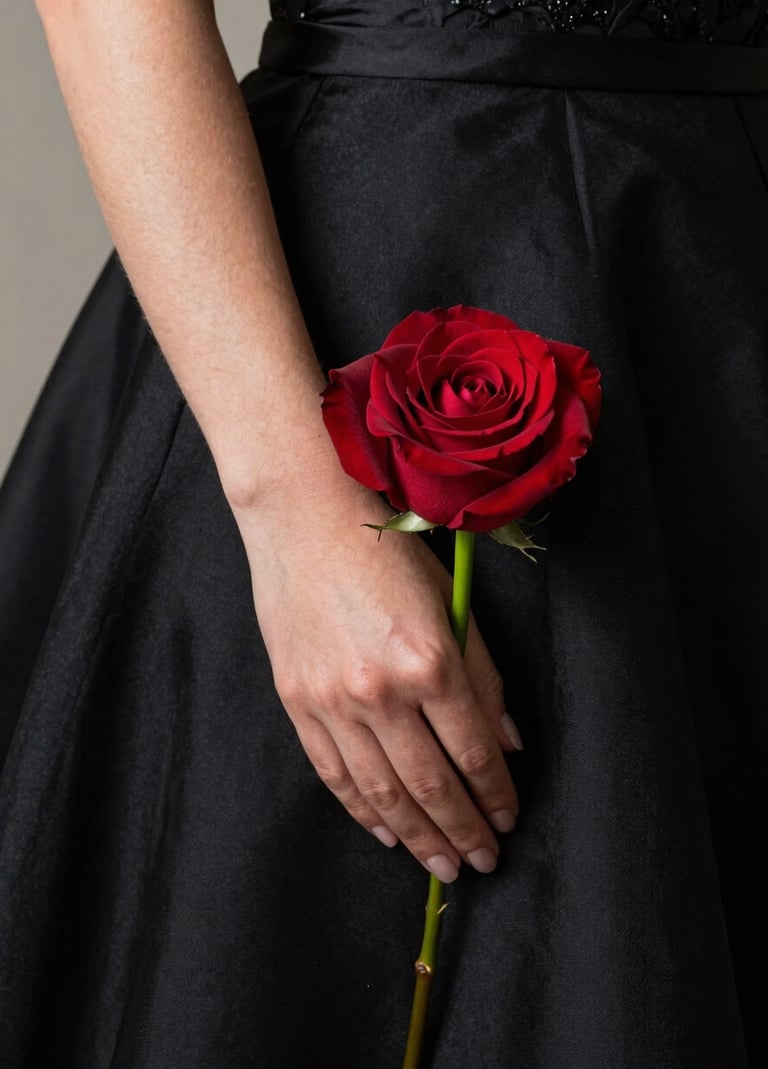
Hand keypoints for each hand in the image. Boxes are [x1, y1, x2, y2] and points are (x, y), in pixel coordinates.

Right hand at [232, 478, 521, 882]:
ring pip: (382, 791)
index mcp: (430, 660)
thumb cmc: (386, 552)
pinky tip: (386, 832)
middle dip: (463, 830)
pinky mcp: (297, 701)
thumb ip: (484, 676)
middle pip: (431, 783)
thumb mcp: (451, 603)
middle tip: (483, 862)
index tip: (509, 819)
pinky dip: (362, 811)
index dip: (496, 794)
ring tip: (442, 865)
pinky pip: (333, 774)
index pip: (475, 751)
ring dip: (417, 836)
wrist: (304, 519)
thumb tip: (508, 743)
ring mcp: (333, 700)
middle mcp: (382, 690)